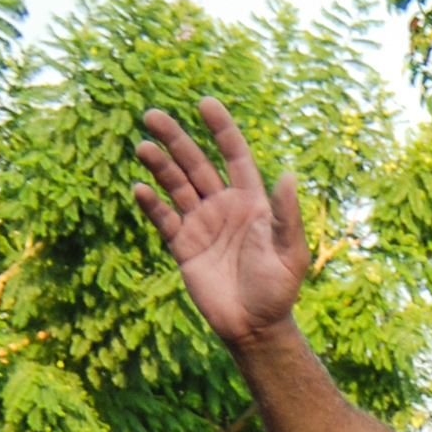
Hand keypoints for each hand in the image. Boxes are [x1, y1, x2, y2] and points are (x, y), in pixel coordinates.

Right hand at [133, 99, 308, 346]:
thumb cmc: (278, 291)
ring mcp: (201, 225)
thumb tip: (288, 174)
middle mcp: (223, 206)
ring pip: (175, 186)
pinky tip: (141, 189)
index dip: (221, 129)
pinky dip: (152, 205)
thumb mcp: (290, 254)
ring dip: (159, 165)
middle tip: (152, 115)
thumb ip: (287, 217)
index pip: (234, 155)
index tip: (205, 103)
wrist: (255, 328)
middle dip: (175, 139)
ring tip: (143, 147)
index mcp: (250, 202)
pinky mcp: (183, 247)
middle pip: (196, 163)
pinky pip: (164, 220)